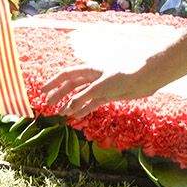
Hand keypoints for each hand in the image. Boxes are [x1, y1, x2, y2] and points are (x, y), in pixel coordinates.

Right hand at [42, 64, 159, 120]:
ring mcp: (99, 87)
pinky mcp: (107, 95)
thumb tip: (69, 107)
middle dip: (59, 95)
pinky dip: (83, 109)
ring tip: (60, 113)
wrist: (144, 79)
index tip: (42, 92)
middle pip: (71, 86)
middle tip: (48, 105)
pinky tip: (76, 116)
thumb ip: (83, 97)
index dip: (53, 83)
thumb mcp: (100, 87)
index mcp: (88, 70)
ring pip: (80, 96)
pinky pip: (91, 103)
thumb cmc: (123, 77)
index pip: (66, 75)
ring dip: (70, 104)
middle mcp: (92, 77)